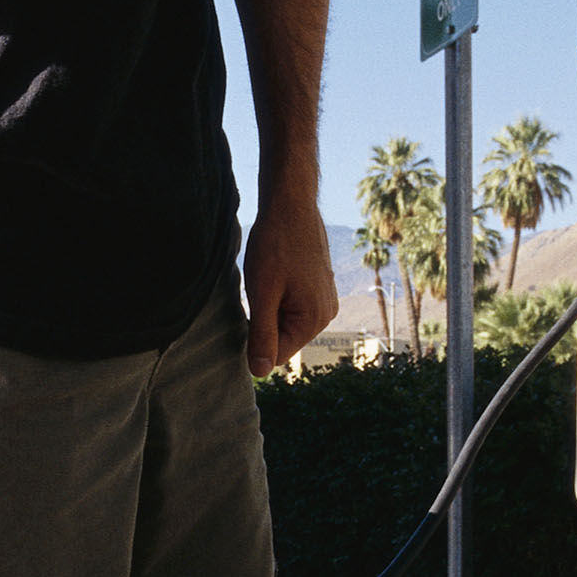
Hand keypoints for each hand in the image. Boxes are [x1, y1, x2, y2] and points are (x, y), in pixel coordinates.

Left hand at [242, 193, 339, 374]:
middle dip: (265, 321)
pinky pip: (294, 306)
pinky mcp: (320, 288)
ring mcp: (326, 300)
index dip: (256, 338)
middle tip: (260, 289)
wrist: (292, 205)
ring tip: (268, 279)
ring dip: (271, 307)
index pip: (277, 354)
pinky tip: (276, 273)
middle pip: (284, 339)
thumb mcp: (262, 294)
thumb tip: (260, 372)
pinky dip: (279, 296)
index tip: (250, 309)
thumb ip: (262, 335)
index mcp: (314, 320)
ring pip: (287, 321)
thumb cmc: (275, 245)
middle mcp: (326, 314)